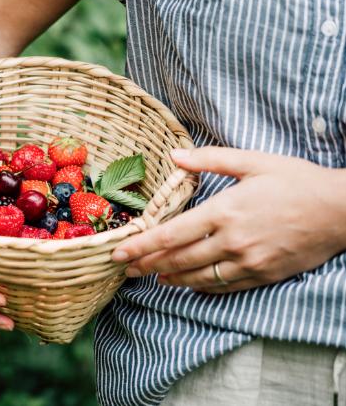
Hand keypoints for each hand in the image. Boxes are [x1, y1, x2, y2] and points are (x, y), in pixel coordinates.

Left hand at [111, 147, 345, 292]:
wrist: (342, 210)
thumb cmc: (296, 181)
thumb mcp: (253, 162)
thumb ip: (209, 160)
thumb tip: (173, 155)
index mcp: (225, 211)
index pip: (172, 234)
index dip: (142, 245)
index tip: (119, 252)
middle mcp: (232, 240)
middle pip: (178, 259)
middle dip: (146, 265)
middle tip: (123, 268)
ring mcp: (248, 261)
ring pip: (198, 277)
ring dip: (169, 278)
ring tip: (149, 277)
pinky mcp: (263, 274)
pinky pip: (223, 286)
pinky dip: (199, 287)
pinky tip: (185, 284)